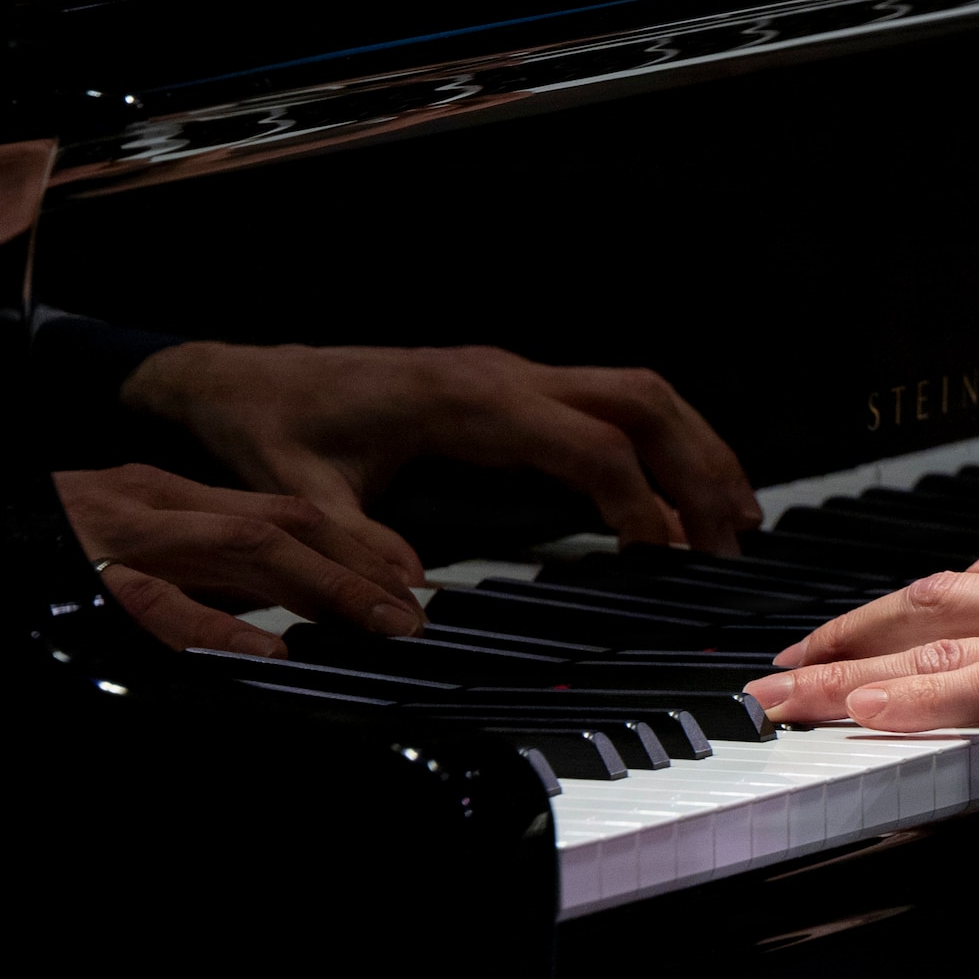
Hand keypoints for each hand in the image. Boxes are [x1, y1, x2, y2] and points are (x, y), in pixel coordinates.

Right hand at [55, 464, 426, 656]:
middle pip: (283, 524)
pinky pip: (157, 602)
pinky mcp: (85, 576)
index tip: (411, 586)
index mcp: (172, 495)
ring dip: (321, 587)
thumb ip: (205, 572)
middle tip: (413, 614)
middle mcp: (156, 504)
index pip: (287, 511)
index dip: (356, 548)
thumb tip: (284, 608)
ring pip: (242, 548)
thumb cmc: (52, 543)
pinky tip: (266, 648)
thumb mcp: (140, 547)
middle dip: (357, 568)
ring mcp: (121, 537)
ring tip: (375, 623)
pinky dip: (216, 626)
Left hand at [121, 342, 763, 569]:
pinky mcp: (512, 387)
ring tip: (732, 516)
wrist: (244, 379)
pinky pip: (610, 404)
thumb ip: (352, 546)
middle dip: (700, 465)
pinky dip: (660, 444)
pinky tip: (673, 494)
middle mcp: (506, 376)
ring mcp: (514, 375)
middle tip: (735, 537)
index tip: (668, 555)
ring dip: (694, 449)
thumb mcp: (300, 493)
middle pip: (642, 401)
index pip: (590, 443)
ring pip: (638, 394)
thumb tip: (412, 603)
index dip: (639, 500)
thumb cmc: (274, 428)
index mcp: (470, 399)